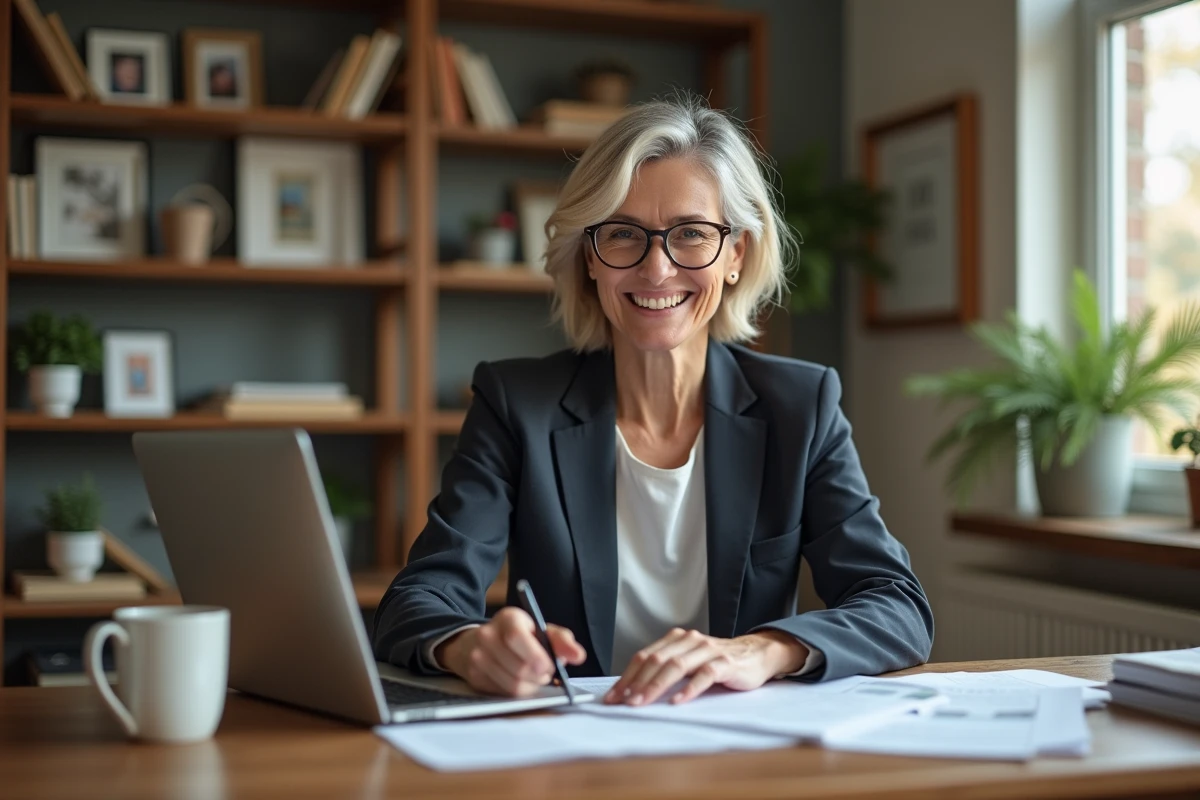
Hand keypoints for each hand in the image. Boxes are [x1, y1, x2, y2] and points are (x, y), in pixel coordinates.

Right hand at [436, 607, 586, 697]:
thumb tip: (578, 656)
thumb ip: (561, 640)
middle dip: (539, 675)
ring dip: (530, 685)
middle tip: (545, 672)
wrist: (480, 641)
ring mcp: (478, 657)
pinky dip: (518, 691)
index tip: (549, 666)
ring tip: (533, 675)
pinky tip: (520, 680)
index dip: (536, 656)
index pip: (517, 637)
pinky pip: (503, 693)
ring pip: (513, 685)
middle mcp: (487, 635)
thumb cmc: (519, 635)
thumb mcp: (541, 630)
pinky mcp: (474, 676)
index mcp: (507, 618)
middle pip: (519, 667)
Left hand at [604, 628, 807, 705]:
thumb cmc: (718, 662)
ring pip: (676, 666)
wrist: (756, 654)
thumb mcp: (689, 662)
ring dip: (655, 685)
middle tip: (623, 702)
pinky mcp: (725, 663)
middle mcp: (689, 641)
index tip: (613, 696)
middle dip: (636, 682)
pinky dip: (689, 688)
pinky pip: (704, 674)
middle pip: (656, 660)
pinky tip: (677, 701)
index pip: (645, 656)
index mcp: (676, 639)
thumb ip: (666, 670)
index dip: (626, 676)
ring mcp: (707, 650)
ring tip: (642, 701)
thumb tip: (633, 690)